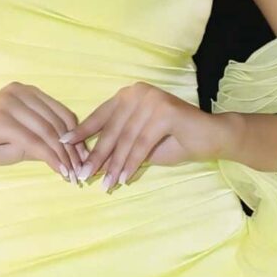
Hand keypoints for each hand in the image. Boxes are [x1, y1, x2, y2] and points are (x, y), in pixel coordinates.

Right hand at [0, 83, 84, 179]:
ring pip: (49, 134)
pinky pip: (35, 143)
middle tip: (82, 171)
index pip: (61, 113)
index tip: (84, 158)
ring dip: (64, 157)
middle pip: (58, 123)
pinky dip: (51, 159)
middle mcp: (19, 92)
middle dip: (72, 150)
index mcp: (25, 92)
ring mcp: (10, 104)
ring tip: (73, 176)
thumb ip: (42, 142)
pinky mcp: (2, 120)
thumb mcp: (18, 142)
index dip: (76, 137)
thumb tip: (71, 154)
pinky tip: (60, 172)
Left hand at [71, 85, 228, 189]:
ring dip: (114, 165)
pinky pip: (142, 144)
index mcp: (130, 94)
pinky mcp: (165, 112)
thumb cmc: (175, 140)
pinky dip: (131, 163)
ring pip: (126, 139)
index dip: (82, 132)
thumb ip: (119, 144)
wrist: (212, 137)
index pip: (101, 115)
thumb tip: (91, 161)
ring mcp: (152, 100)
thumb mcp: (141, 142)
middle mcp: (139, 92)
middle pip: (112, 129)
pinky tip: (123, 178)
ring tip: (104, 184)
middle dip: (97, 155)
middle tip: (83, 175)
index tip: (64, 145)